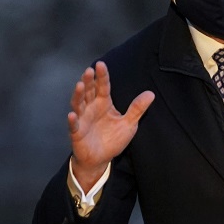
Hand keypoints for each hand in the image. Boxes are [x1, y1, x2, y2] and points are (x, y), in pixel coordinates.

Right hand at [67, 61, 153, 188]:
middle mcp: (91, 108)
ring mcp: (82, 119)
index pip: (103, 86)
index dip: (102, 76)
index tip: (101, 64)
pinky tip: (73, 115)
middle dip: (88, 81)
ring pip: (78, 104)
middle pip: (88, 91)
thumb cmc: (113, 139)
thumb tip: (151, 93)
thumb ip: (137, 109)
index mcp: (103, 103)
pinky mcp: (77, 133)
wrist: (101, 159)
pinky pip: (74, 125)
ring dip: (78, 95)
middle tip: (89, 70)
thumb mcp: (129, 124)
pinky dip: (73, 120)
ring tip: (80, 85)